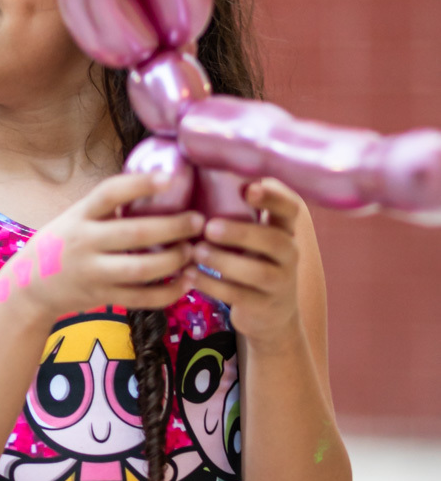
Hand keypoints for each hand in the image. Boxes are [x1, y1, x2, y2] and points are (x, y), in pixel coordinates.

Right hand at [0, 172, 204, 321]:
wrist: (29, 286)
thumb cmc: (62, 244)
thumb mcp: (76, 218)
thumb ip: (107, 208)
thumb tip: (156, 184)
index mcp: (79, 216)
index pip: (109, 193)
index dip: (140, 184)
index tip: (170, 177)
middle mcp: (84, 243)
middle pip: (135, 233)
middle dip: (173, 227)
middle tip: (199, 221)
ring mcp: (93, 273)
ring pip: (140, 269)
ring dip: (173, 260)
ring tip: (193, 251)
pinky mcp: (102, 297)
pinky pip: (141, 298)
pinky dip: (168, 292)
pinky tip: (186, 282)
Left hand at [182, 178, 301, 346]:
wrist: (269, 315)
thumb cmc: (250, 261)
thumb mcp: (253, 236)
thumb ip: (237, 209)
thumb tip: (199, 165)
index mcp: (285, 229)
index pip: (290, 208)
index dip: (273, 197)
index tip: (248, 187)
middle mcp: (290, 254)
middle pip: (274, 240)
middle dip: (241, 232)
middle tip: (209, 227)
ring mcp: (280, 283)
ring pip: (257, 271)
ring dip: (222, 260)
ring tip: (195, 251)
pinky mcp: (264, 307)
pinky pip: (238, 295)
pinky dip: (211, 284)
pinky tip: (189, 274)